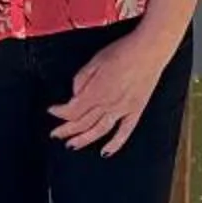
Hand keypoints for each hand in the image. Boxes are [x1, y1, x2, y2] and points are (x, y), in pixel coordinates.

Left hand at [54, 29, 171, 154]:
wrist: (149, 50)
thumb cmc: (123, 51)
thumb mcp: (95, 60)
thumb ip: (81, 79)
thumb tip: (75, 94)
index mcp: (95, 91)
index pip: (72, 109)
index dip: (59, 112)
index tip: (52, 110)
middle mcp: (107, 104)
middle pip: (82, 123)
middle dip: (66, 130)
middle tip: (55, 134)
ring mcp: (122, 110)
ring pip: (99, 131)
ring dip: (83, 140)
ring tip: (71, 146)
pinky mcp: (136, 110)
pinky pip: (124, 132)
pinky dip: (115, 144)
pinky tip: (105, 152)